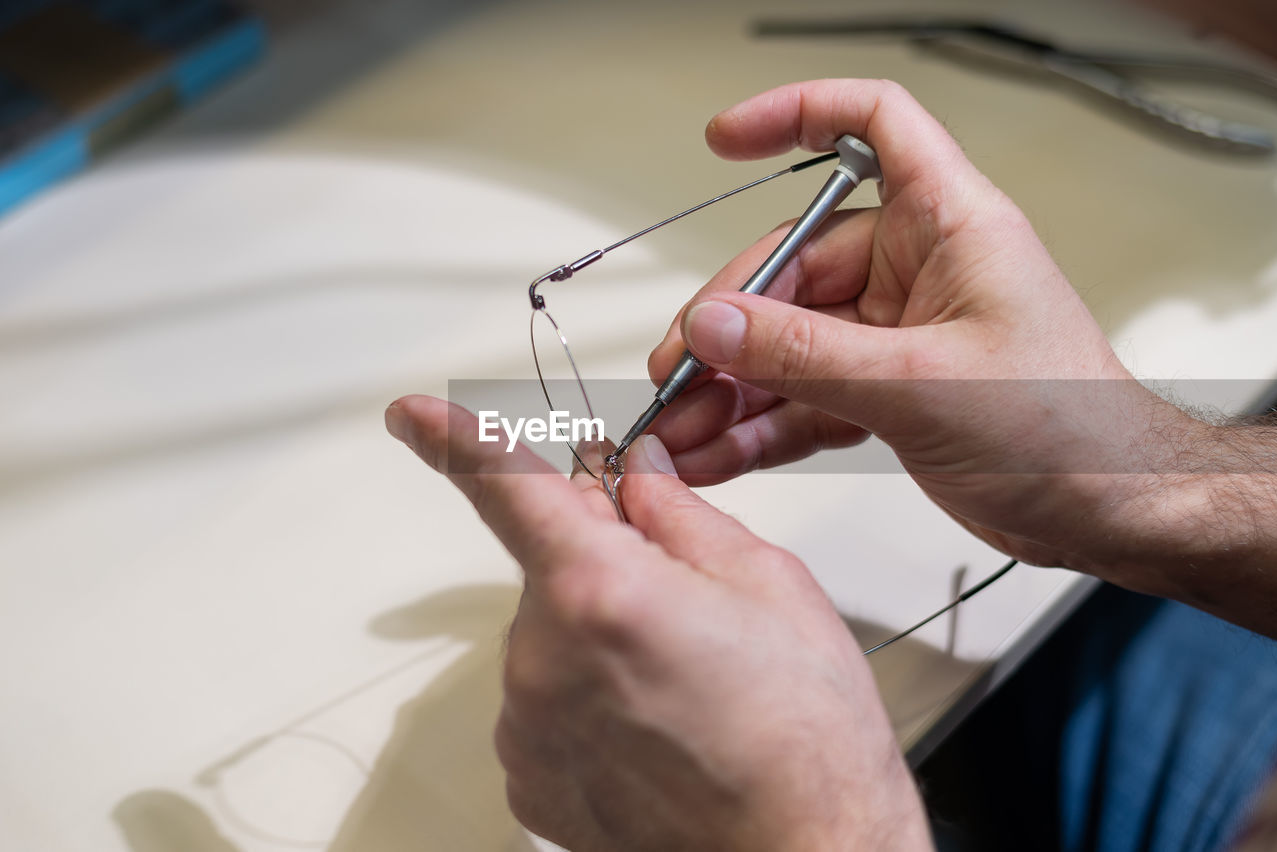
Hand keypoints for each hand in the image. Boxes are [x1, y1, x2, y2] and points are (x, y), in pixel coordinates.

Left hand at [385, 395, 931, 851]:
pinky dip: (589, 697)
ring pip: (552, 636)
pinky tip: (655, 725)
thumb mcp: (768, 584)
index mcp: (601, 591)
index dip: (453, 438)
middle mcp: (543, 659)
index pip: (504, 487)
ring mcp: (528, 725)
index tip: (412, 416)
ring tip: (685, 685)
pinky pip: (546, 701)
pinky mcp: (530, 777)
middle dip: (606, 564)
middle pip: (552, 567)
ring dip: (601, 636)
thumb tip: (634, 473)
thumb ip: (678, 512)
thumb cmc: (806, 742)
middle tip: (688, 609)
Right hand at [648, 79, 1201, 576]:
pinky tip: (718, 452)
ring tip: (681, 427)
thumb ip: (806, 356)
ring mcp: (897, 332)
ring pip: (788, 341)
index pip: (873, 127)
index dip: (797, 115)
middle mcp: (918, 269)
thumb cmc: (1069, 430)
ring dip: (731, 387)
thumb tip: (717, 325)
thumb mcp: (920, 386)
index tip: (726, 139)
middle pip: (796, 265)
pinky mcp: (886, 390)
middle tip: (680, 368)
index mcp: (950, 226)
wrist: (1108, 510)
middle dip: (729, 323)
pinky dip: (760, 425)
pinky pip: (803, 395)